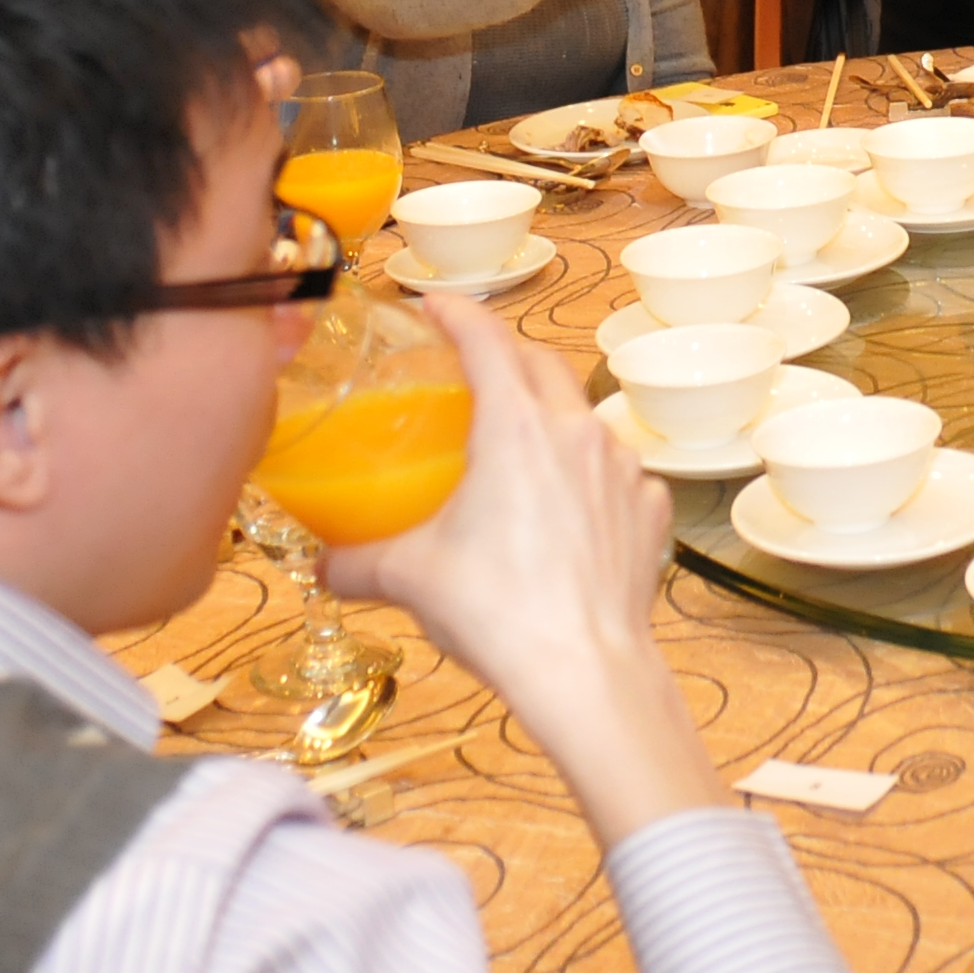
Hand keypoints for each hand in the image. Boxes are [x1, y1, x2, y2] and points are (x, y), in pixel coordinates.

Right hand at [324, 295, 715, 842]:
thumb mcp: (408, 578)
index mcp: (516, 425)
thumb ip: (354, 562)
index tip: (434, 302)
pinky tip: (564, 510)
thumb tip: (323, 565)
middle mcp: (577, 431)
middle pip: (540, 366)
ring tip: (517, 443)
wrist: (585, 670)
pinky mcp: (650, 510)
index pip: (485, 341)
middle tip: (471, 364)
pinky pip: (615, 474)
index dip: (457, 313)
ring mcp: (624, 468)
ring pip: (582, 419)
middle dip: (505, 354)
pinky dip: (587, 477)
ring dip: (549, 417)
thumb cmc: (496, 613)